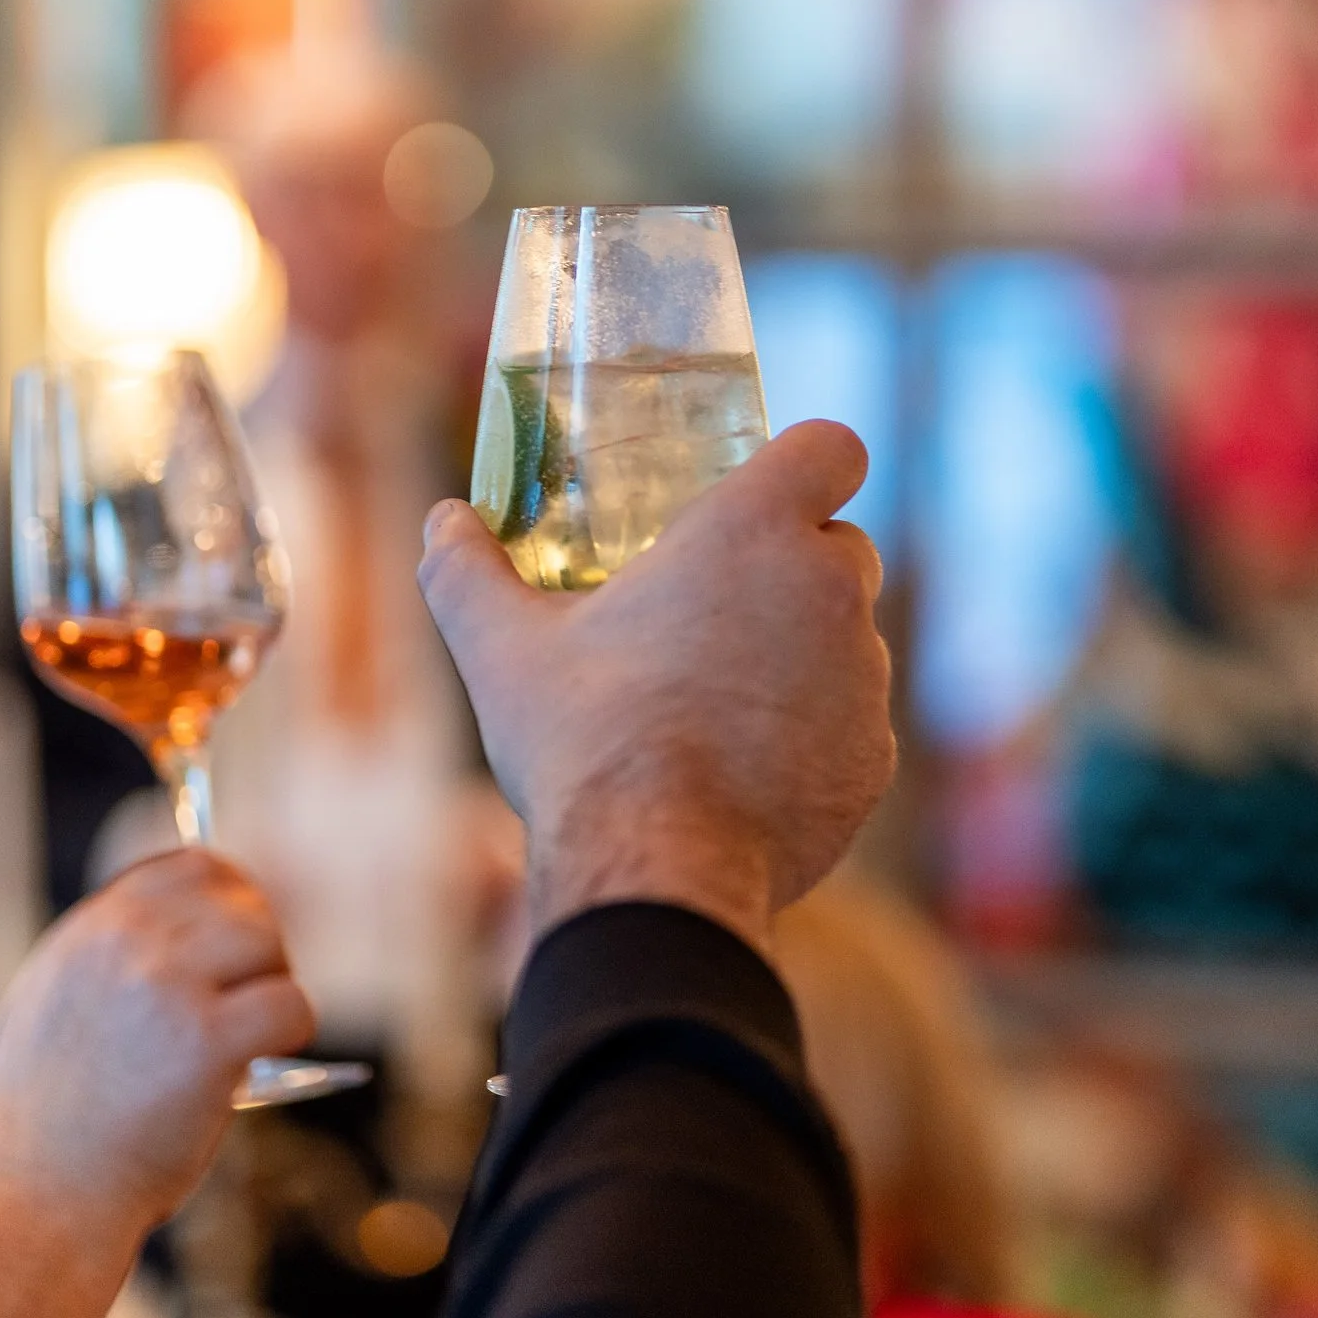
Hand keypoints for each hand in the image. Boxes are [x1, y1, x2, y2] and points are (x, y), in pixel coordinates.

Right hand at [0, 847, 315, 1243]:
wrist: (37, 1201)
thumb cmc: (50, 1124)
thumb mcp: (53, 1008)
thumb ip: (112, 959)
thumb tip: (195, 925)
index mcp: (88, 931)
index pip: (188, 866)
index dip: (229, 895)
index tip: (241, 930)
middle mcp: (124, 944)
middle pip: (237, 901)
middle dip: (259, 945)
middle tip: (257, 991)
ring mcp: (166, 986)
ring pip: (267, 944)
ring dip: (274, 984)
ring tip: (255, 1031)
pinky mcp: (208, 1040)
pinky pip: (291, 1005)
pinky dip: (293, 1030)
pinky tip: (268, 1056)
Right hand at [418, 420, 894, 953]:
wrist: (656, 871)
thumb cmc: (583, 741)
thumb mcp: (500, 647)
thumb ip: (466, 569)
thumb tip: (442, 519)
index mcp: (754, 532)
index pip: (832, 446)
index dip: (803, 461)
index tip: (760, 492)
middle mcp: (831, 592)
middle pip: (840, 543)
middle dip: (792, 564)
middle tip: (713, 605)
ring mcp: (864, 682)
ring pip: (848, 640)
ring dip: (800, 653)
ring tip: (713, 699)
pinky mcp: (875, 762)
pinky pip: (852, 727)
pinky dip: (812, 737)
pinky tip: (742, 769)